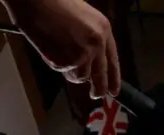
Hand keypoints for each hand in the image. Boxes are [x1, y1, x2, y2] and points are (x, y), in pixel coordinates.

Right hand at [1, 0, 119, 98]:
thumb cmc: (54, 3)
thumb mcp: (82, 18)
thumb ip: (89, 39)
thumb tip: (89, 64)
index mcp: (104, 29)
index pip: (112, 60)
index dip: (113, 78)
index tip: (114, 92)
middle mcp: (97, 44)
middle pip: (100, 76)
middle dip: (99, 89)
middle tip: (95, 96)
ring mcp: (83, 54)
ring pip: (80, 76)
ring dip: (70, 70)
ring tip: (57, 49)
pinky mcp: (67, 61)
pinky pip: (62, 70)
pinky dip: (54, 62)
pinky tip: (49, 46)